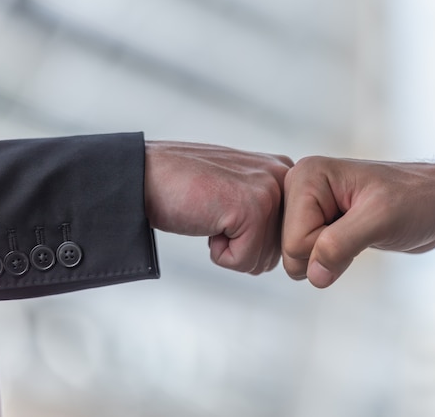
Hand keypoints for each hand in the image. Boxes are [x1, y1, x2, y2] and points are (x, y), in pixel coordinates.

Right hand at [144, 141, 292, 273]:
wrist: (143, 176)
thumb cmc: (186, 189)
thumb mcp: (239, 191)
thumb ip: (268, 209)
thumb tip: (291, 252)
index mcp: (284, 173)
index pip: (285, 239)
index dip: (250, 240)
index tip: (227, 212)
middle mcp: (284, 177)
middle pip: (276, 253)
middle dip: (241, 246)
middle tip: (215, 213)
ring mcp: (270, 191)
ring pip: (261, 260)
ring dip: (229, 249)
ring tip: (211, 214)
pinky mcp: (254, 209)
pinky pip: (243, 260)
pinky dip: (218, 252)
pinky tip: (206, 220)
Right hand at [282, 156, 434, 287]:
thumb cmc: (417, 202)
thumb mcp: (380, 220)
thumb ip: (339, 245)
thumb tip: (313, 276)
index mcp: (306, 176)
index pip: (294, 241)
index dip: (328, 248)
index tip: (361, 225)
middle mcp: (301, 187)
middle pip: (290, 251)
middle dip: (326, 254)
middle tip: (361, 231)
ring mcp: (309, 206)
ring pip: (298, 258)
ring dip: (331, 257)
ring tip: (359, 232)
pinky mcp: (320, 221)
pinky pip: (310, 258)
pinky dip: (334, 258)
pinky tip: (355, 238)